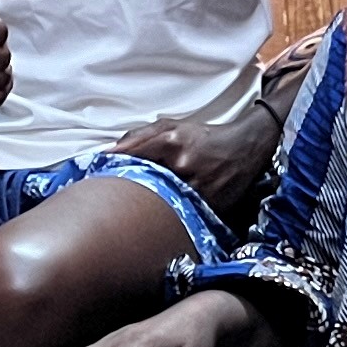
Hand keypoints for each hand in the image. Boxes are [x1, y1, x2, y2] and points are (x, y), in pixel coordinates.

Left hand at [115, 103, 277, 230]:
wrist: (245, 147)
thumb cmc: (202, 137)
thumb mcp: (170, 127)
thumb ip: (138, 137)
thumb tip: (109, 152)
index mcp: (171, 141)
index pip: (134, 157)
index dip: (116, 168)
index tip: (100, 176)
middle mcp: (184, 163)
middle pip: (146, 185)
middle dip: (130, 194)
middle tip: (116, 202)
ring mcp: (199, 186)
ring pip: (164, 204)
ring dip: (150, 210)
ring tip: (138, 214)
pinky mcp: (211, 204)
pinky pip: (185, 215)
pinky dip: (172, 218)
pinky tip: (164, 219)